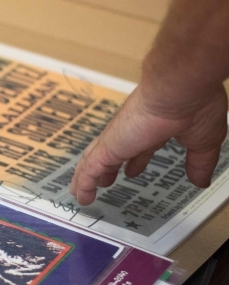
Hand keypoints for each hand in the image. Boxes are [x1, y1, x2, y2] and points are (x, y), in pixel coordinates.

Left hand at [70, 82, 226, 205]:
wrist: (178, 89)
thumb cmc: (195, 106)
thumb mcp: (204, 142)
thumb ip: (200, 162)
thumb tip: (201, 181)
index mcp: (156, 128)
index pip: (142, 147)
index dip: (136, 160)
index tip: (132, 170)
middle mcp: (133, 131)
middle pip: (115, 153)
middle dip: (109, 168)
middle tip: (106, 179)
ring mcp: (118, 138)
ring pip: (95, 160)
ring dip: (89, 176)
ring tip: (82, 190)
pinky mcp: (108, 146)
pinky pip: (90, 169)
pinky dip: (84, 183)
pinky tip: (80, 195)